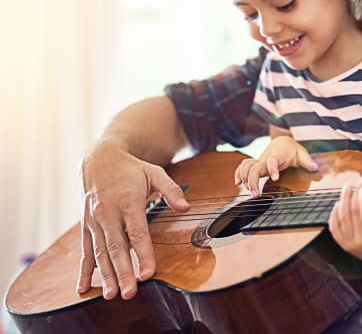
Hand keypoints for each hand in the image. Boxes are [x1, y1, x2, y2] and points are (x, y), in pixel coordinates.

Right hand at [77, 139, 189, 299]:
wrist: (100, 159)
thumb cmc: (131, 169)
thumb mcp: (154, 172)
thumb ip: (171, 190)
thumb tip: (185, 207)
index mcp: (128, 200)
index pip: (138, 232)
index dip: (143, 253)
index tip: (148, 273)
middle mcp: (109, 212)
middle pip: (117, 246)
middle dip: (123, 271)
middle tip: (129, 293)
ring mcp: (95, 220)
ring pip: (100, 251)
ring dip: (105, 275)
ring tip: (111, 294)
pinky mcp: (86, 225)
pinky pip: (85, 249)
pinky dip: (84, 269)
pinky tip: (84, 287)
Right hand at [234, 136, 317, 196]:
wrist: (282, 141)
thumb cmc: (292, 150)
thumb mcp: (302, 153)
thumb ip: (307, 161)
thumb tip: (315, 167)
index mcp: (279, 156)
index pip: (273, 160)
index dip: (273, 168)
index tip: (275, 178)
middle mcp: (266, 159)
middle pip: (255, 167)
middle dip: (253, 180)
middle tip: (255, 195)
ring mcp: (260, 161)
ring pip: (247, 166)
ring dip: (245, 178)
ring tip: (249, 191)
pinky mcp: (255, 164)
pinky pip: (243, 166)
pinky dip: (238, 173)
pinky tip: (237, 183)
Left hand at [328, 178, 361, 269]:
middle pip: (353, 214)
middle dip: (354, 194)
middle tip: (360, 179)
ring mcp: (351, 244)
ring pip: (342, 217)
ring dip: (343, 198)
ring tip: (349, 185)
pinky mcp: (343, 243)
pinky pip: (334, 225)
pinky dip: (334, 211)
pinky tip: (340, 200)